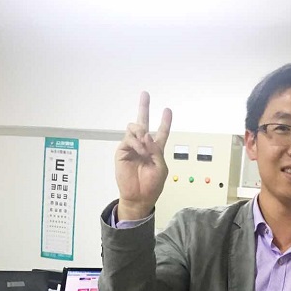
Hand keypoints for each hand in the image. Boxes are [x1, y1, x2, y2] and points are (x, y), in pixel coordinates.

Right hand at [115, 91, 171, 220]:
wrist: (138, 197)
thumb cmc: (151, 185)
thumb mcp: (161, 167)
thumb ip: (156, 150)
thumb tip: (146, 135)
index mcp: (155, 150)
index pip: (161, 132)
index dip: (165, 122)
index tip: (168, 110)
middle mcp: (143, 146)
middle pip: (143, 123)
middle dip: (144, 108)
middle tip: (145, 94)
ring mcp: (132, 147)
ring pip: (135, 128)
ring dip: (142, 133)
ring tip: (145, 144)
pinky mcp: (123, 151)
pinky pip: (129, 138)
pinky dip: (136, 142)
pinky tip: (140, 150)